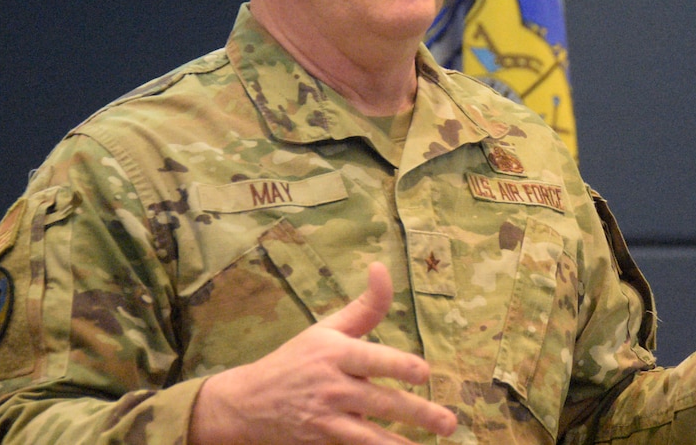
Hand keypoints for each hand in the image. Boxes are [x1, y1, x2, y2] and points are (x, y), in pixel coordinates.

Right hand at [189, 262, 456, 443]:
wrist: (247, 402)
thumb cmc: (296, 360)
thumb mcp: (327, 329)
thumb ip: (364, 306)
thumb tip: (382, 267)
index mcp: (337, 354)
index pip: (373, 360)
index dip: (399, 366)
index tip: (425, 372)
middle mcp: (333, 387)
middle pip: (381, 402)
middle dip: (418, 413)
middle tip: (448, 422)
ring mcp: (326, 418)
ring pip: (369, 436)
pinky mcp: (321, 442)